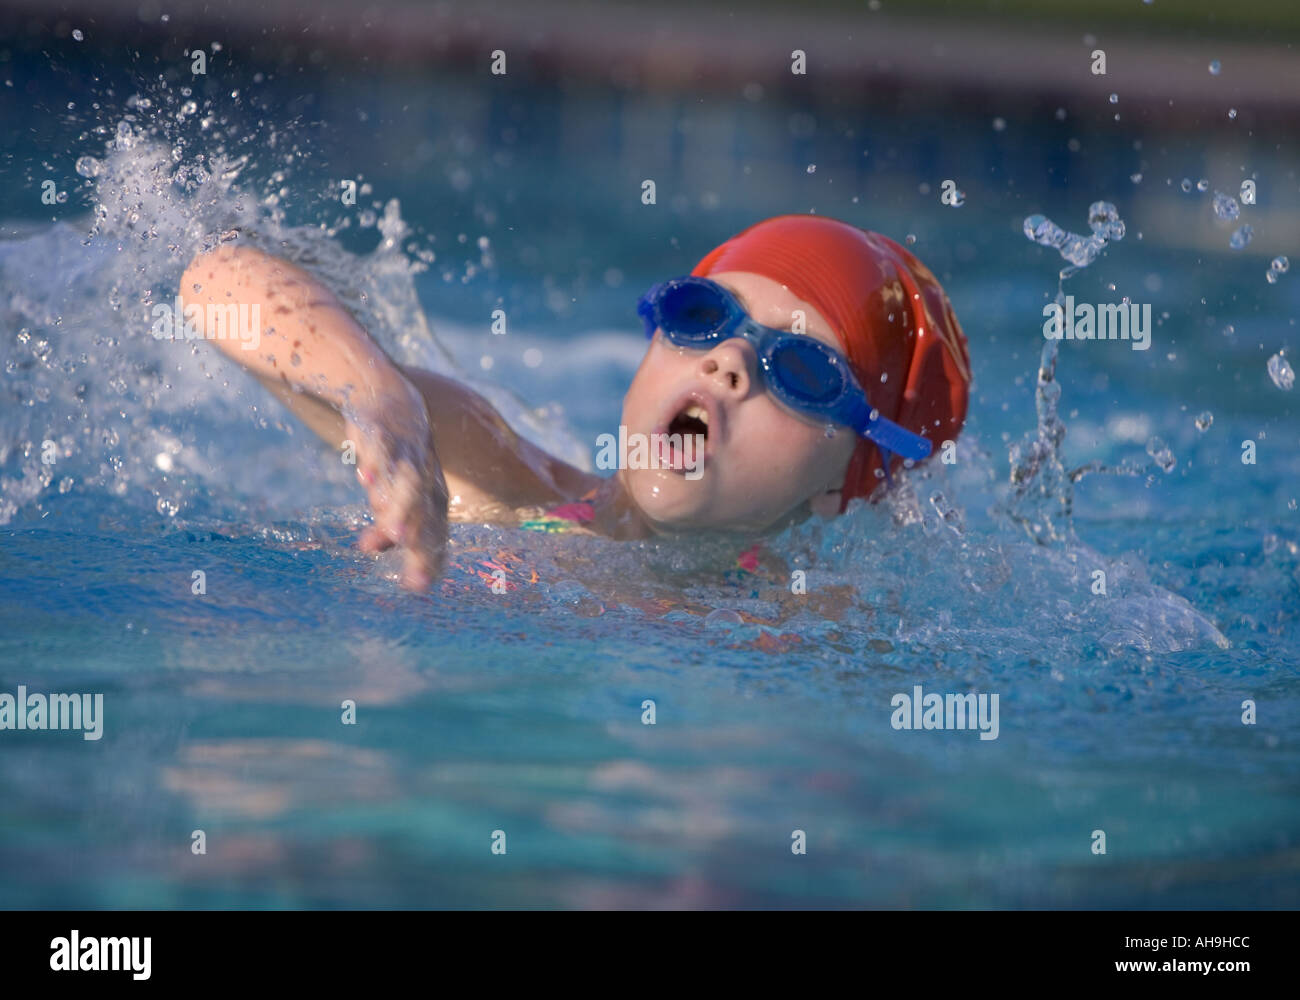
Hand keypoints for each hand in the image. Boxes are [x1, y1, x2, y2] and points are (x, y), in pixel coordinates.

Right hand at [345, 381, 448, 591]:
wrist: (390, 398)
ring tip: (395, 532)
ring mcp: (405, 452)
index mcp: (431, 495)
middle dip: (420, 539)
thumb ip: (385, 526)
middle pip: (425, 512)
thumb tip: (370, 551)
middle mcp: (424, 476)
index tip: (418, 586)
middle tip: (415, 570)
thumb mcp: (393, 495)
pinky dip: (377, 459)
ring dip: (402, 505)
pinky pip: (380, 445)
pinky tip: (368, 477)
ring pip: (407, 481)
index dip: (428, 558)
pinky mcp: (381, 430)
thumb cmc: (398, 456)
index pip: (434, 532)